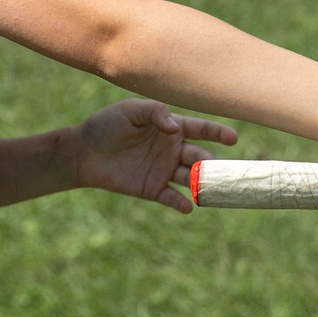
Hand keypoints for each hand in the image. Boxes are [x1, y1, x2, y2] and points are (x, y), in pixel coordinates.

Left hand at [69, 98, 237, 212]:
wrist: (84, 151)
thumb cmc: (108, 124)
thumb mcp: (131, 110)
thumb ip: (155, 112)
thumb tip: (175, 128)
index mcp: (173, 128)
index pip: (202, 130)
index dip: (218, 133)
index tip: (233, 138)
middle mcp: (174, 150)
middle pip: (200, 156)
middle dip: (210, 162)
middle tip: (213, 166)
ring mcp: (165, 170)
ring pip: (191, 177)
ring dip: (201, 182)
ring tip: (208, 187)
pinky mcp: (153, 189)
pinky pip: (173, 198)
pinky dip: (182, 203)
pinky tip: (188, 206)